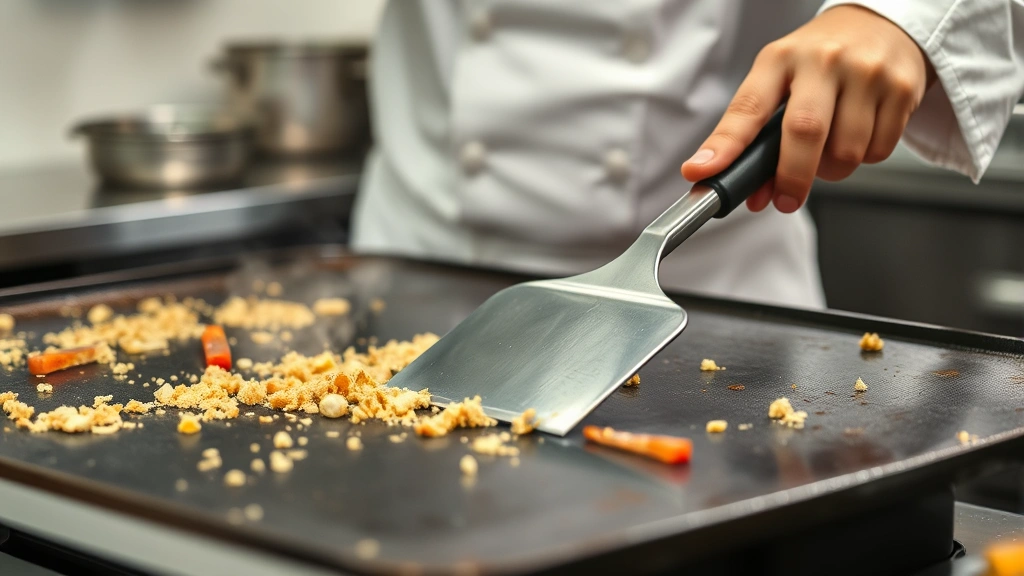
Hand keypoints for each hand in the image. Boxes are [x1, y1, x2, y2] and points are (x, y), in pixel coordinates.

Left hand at [680, 5, 935, 212]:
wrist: (880, 25)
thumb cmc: (818, 63)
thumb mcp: (779, 80)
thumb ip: (760, 135)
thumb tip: (753, 192)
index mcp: (779, 60)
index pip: (747, 109)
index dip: (724, 146)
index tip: (702, 173)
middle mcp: (823, 61)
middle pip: (804, 132)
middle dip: (792, 177)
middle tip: (785, 199)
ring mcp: (866, 72)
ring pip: (846, 152)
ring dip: (831, 171)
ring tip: (826, 153)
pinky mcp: (902, 88)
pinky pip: (878, 151)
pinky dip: (863, 159)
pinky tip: (858, 135)